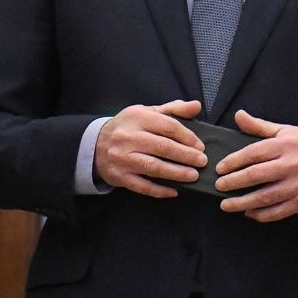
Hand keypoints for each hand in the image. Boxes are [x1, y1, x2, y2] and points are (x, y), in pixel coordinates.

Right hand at [93, 99, 207, 198]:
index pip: (168, 126)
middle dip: (185, 156)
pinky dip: (160, 190)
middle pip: (162, 147)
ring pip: (153, 167)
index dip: (187, 137)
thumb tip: (196, 106)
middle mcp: (128, 137)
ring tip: (193, 176)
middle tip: (202, 162)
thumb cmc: (128, 127)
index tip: (200, 146)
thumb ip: (173, 110)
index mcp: (137, 117)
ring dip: (176, 173)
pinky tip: (174, 191)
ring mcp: (122, 158)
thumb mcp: (147, 112)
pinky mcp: (119, 176)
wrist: (95, 145)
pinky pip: (142, 186)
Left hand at [214, 110, 297, 221]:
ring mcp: (296, 186)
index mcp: (286, 145)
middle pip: (256, 175)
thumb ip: (260, 126)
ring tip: (225, 205)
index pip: (253, 153)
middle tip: (219, 186)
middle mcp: (291, 165)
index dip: (234, 161)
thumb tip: (238, 115)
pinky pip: (276, 212)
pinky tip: (248, 213)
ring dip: (242, 203)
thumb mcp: (287, 132)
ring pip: (264, 197)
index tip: (220, 168)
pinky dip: (260, 214)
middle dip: (234, 182)